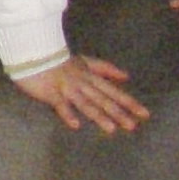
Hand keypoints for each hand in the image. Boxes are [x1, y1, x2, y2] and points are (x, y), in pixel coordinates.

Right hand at [14, 54, 148, 134]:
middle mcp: (82, 84)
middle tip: (132, 126)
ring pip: (85, 103)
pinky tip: (75, 125)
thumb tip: (126, 76)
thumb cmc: (58, 59)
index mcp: (90, 77)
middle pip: (102, 99)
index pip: (112, 91)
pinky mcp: (51, 92)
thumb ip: (105, 69)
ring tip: (111, 129)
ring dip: (98, 115)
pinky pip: (60, 104)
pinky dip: (67, 113)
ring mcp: (67, 88)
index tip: (145, 114)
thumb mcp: (85, 61)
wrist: (33, 50)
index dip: (129, 102)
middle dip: (118, 112)